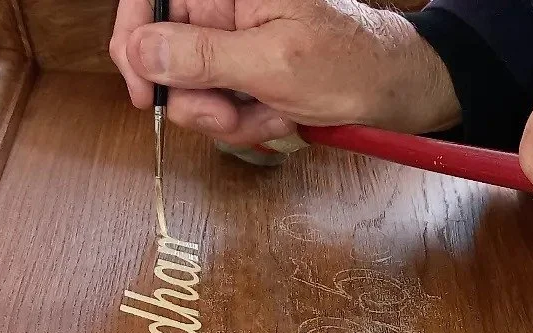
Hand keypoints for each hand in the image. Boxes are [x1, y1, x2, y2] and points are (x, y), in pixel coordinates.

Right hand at [110, 0, 459, 146]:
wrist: (397, 90)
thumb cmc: (351, 64)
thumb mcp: (273, 62)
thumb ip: (202, 56)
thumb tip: (141, 51)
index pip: (151, 0)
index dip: (135, 44)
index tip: (143, 91)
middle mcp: (225, 7)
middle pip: (166, 56)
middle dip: (199, 98)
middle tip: (234, 113)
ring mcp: (234, 42)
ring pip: (193, 90)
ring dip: (231, 116)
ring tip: (276, 113)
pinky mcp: (245, 71)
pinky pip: (220, 105)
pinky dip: (248, 121)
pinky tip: (282, 116)